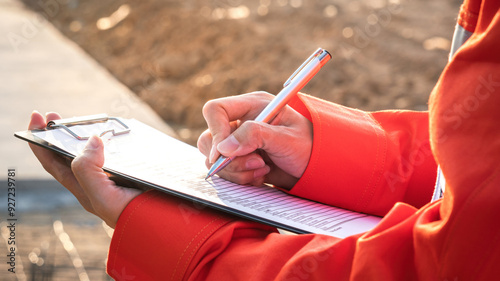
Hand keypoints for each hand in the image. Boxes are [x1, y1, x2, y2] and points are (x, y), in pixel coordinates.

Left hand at [28, 111, 141, 227]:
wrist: (163, 224)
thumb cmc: (132, 216)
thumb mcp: (103, 198)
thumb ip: (88, 171)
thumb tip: (91, 141)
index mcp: (84, 188)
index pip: (53, 162)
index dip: (40, 141)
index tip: (37, 117)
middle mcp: (96, 181)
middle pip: (69, 155)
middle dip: (59, 134)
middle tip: (55, 114)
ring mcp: (114, 176)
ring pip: (92, 152)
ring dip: (84, 135)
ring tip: (83, 120)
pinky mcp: (131, 171)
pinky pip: (115, 153)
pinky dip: (111, 140)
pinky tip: (115, 133)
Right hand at [197, 92, 312, 188]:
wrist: (318, 167)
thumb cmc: (309, 146)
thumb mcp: (286, 139)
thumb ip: (255, 136)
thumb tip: (223, 147)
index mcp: (252, 106)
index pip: (215, 110)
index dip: (216, 131)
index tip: (224, 153)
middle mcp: (241, 123)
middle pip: (210, 139)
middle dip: (229, 159)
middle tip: (257, 164)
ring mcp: (238, 143)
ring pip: (214, 159)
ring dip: (236, 171)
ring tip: (263, 170)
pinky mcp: (240, 161)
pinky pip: (225, 173)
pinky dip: (240, 179)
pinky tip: (261, 176)